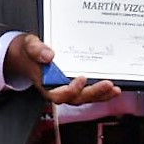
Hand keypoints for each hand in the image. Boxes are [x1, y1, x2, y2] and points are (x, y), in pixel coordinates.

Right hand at [4, 33, 121, 104]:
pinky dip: (102, 91)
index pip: (58, 95)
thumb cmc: (29, 52)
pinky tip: (113, 88)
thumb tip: (49, 55)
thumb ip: (36, 50)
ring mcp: (69, 88)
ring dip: (101, 95)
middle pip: (77, 98)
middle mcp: (59, 89)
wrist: (28, 53)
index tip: (80, 79)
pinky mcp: (77, 84)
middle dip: (93, 93)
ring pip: (86, 97)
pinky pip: (90, 91)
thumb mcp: (29, 45)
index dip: (70, 90)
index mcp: (45, 84)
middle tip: (107, 84)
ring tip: (114, 89)